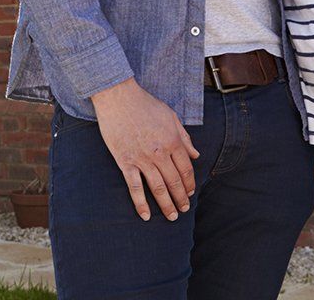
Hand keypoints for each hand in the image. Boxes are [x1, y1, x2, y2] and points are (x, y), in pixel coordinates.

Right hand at [89, 78, 199, 220]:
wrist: (118, 97)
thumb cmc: (145, 104)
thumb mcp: (171, 116)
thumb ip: (184, 137)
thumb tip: (196, 154)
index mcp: (173, 140)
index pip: (186, 169)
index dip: (190, 183)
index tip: (191, 192)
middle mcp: (160, 153)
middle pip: (174, 182)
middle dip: (181, 198)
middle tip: (184, 209)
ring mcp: (142, 159)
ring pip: (158, 188)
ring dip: (166, 205)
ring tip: (172, 216)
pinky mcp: (125, 162)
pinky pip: (134, 187)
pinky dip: (141, 203)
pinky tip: (146, 215)